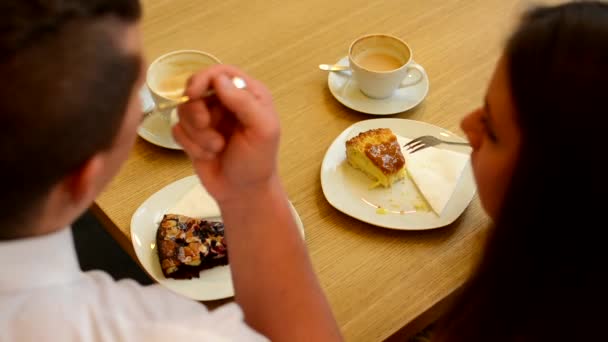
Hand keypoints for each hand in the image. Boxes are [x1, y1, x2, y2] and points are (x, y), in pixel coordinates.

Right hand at [172, 65, 280, 203]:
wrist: (243, 192)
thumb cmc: (257, 161)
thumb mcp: (262, 130)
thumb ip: (244, 102)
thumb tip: (218, 79)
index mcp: (247, 94)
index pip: (220, 72)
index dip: (203, 78)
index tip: (193, 93)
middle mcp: (225, 102)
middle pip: (195, 86)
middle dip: (196, 109)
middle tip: (205, 125)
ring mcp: (207, 118)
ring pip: (184, 109)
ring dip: (197, 133)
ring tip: (215, 148)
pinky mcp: (192, 135)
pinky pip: (177, 129)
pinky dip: (190, 144)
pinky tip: (207, 156)